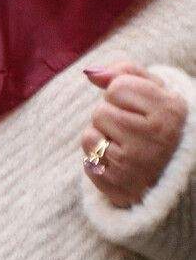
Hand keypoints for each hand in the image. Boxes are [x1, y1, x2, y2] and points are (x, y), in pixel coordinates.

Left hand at [81, 63, 188, 207]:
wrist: (167, 168)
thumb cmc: (152, 119)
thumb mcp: (150, 89)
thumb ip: (123, 72)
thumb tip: (90, 73)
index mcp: (171, 111)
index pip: (118, 86)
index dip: (120, 94)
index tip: (138, 107)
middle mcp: (159, 140)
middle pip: (100, 112)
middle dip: (109, 116)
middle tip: (131, 129)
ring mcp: (140, 166)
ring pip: (90, 137)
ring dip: (101, 138)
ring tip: (125, 145)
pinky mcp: (122, 188)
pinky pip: (88, 163)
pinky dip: (97, 160)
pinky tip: (119, 163)